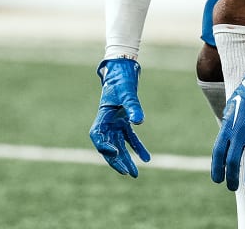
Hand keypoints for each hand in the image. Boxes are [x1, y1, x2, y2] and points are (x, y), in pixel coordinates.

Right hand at [89, 58, 150, 177]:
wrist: (123, 70)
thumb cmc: (121, 81)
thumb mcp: (127, 93)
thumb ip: (133, 107)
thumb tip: (139, 122)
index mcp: (102, 117)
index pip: (98, 137)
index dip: (104, 147)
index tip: (115, 153)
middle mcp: (107, 123)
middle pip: (109, 146)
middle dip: (117, 161)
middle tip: (127, 173)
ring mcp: (115, 123)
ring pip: (119, 145)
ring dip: (127, 159)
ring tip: (134, 173)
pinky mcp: (124, 121)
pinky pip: (130, 138)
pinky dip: (137, 147)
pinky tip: (146, 158)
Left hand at [211, 71, 244, 190]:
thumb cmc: (243, 96)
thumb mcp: (230, 111)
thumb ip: (228, 128)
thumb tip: (226, 143)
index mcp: (227, 128)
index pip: (218, 154)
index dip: (217, 169)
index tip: (217, 179)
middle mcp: (238, 133)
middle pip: (233, 162)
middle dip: (232, 178)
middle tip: (232, 187)